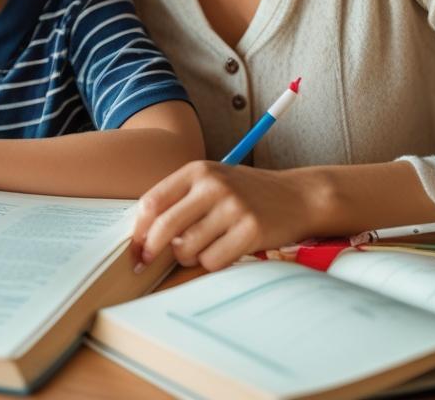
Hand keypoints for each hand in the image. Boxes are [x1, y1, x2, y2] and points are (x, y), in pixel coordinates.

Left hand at [131, 161, 320, 271]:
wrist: (299, 196)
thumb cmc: (248, 194)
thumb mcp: (213, 182)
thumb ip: (181, 199)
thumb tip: (143, 233)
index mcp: (198, 171)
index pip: (152, 202)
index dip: (139, 230)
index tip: (135, 247)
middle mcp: (213, 185)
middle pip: (165, 228)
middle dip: (151, 251)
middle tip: (146, 264)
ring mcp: (233, 207)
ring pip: (188, 249)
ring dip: (188, 258)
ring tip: (202, 249)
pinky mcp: (251, 230)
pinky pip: (213, 260)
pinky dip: (212, 263)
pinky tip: (224, 251)